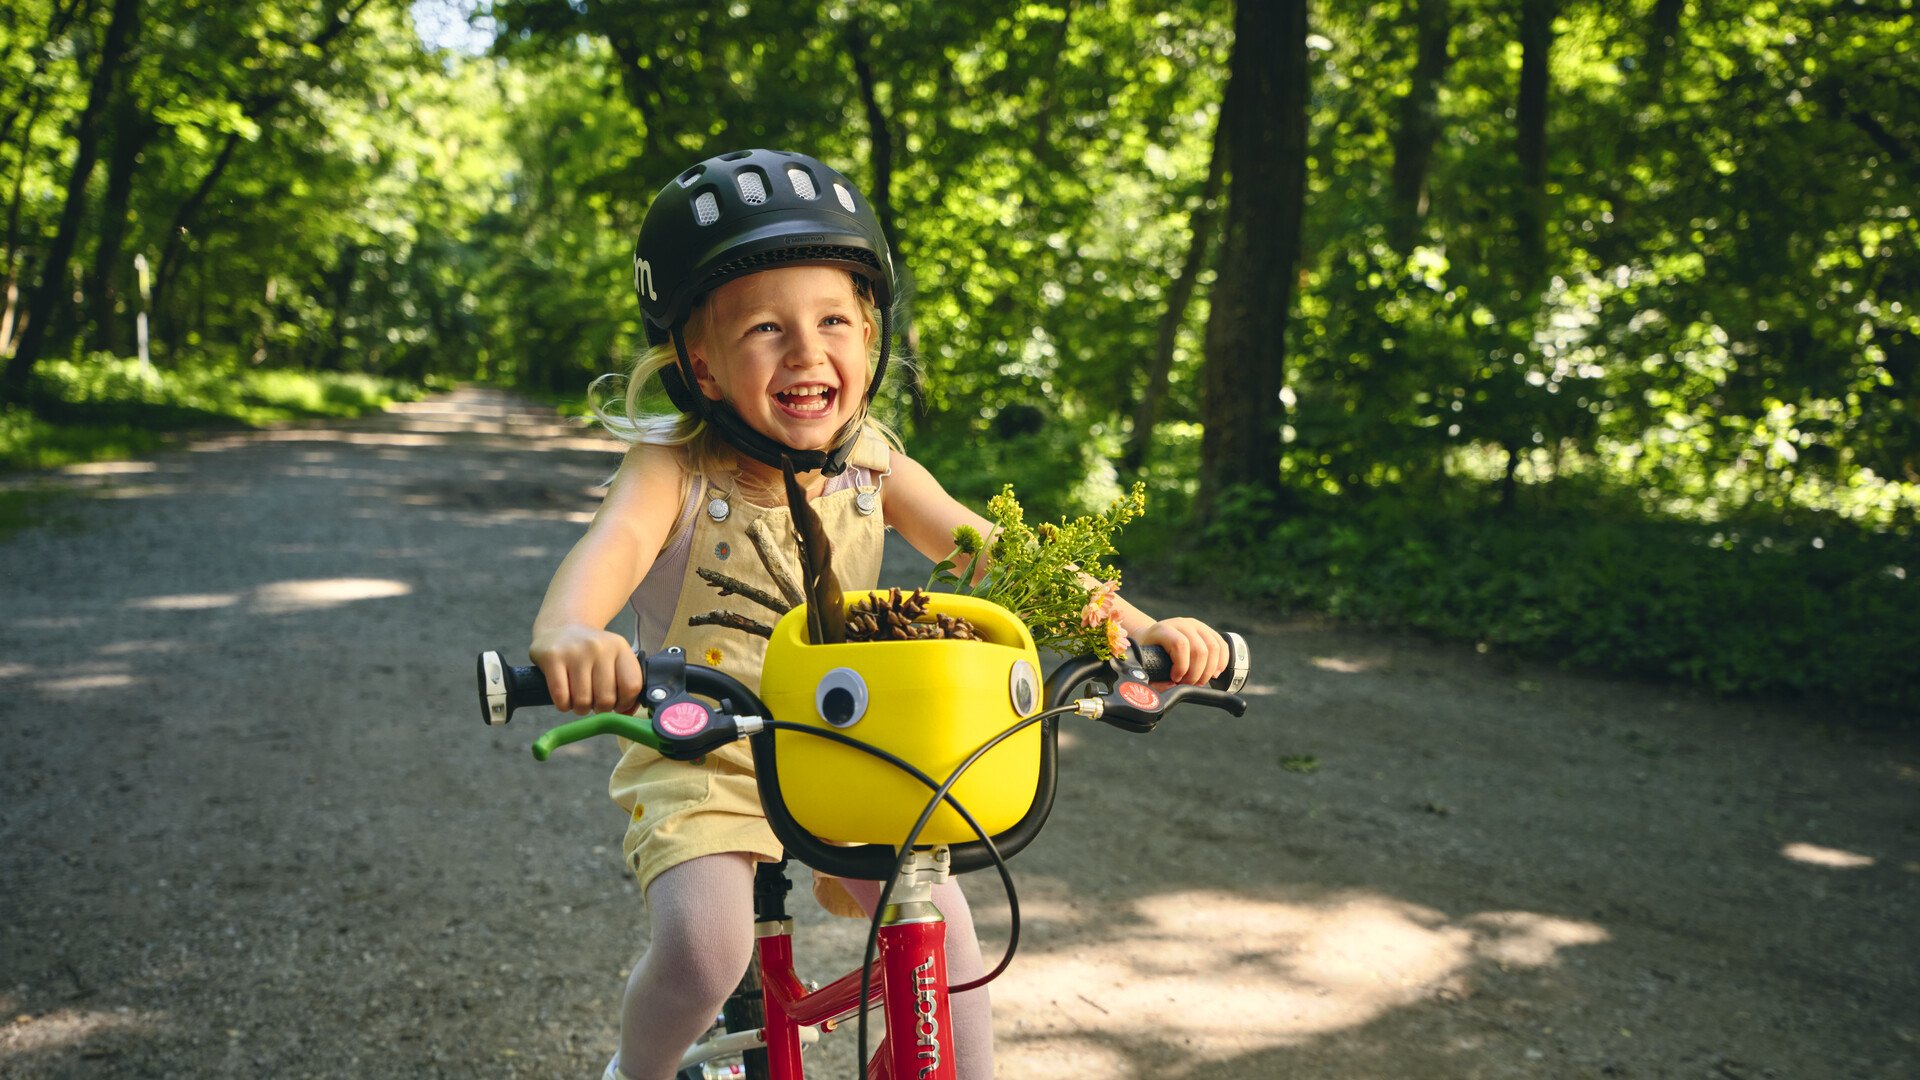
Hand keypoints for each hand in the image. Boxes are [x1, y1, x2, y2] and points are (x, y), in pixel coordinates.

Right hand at [529, 624, 643, 714]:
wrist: (560, 628)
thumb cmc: (591, 653)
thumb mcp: (614, 659)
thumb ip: (625, 685)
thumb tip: (628, 713)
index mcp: (619, 647)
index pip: (632, 686)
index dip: (625, 703)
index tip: (617, 704)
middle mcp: (599, 647)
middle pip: (606, 698)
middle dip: (600, 708)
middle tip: (594, 701)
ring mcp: (575, 652)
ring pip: (583, 701)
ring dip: (580, 708)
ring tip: (578, 698)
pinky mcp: (552, 658)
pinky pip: (561, 697)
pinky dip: (563, 705)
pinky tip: (564, 696)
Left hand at [1134, 617, 1228, 685]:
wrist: (1154, 639)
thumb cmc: (1149, 655)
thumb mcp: (1146, 666)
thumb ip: (1156, 681)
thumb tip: (1172, 687)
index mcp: (1164, 630)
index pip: (1180, 645)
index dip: (1182, 666)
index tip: (1175, 678)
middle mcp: (1182, 624)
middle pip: (1200, 650)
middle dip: (1197, 674)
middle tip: (1189, 684)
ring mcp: (1197, 625)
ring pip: (1214, 648)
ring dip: (1209, 671)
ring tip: (1199, 680)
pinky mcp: (1208, 630)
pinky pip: (1222, 646)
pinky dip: (1221, 662)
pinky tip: (1214, 673)